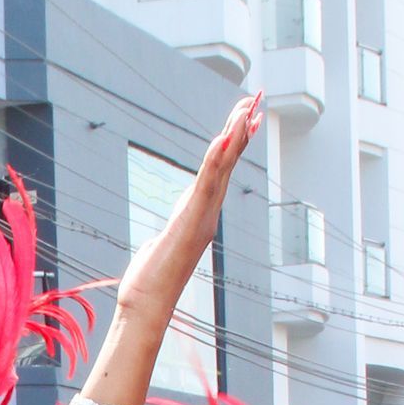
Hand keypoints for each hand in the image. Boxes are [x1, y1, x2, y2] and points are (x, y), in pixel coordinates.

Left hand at [116, 95, 261, 334]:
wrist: (147, 304)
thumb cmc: (151, 282)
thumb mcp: (164, 247)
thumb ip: (171, 236)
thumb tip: (165, 240)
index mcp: (201, 214)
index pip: (221, 170)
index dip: (235, 143)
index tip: (247, 117)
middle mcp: (207, 214)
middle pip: (228, 164)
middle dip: (242, 131)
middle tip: (257, 100)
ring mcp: (201, 219)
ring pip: (222, 169)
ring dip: (235, 138)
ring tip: (246, 110)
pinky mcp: (190, 223)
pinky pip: (206, 185)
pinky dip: (216, 161)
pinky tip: (222, 139)